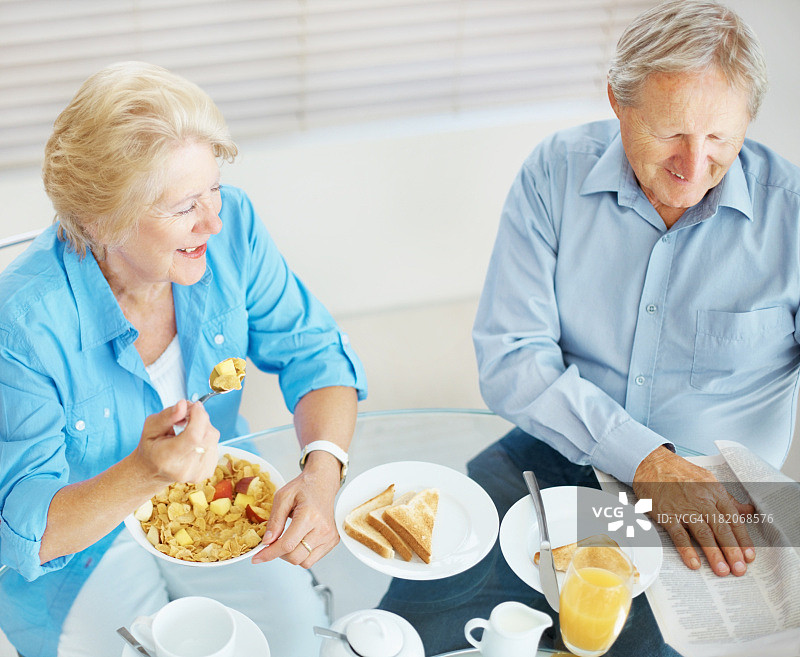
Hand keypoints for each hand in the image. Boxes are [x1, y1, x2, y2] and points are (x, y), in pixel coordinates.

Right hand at [133, 400, 219, 484]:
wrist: (154, 471)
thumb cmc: (152, 448)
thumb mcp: (151, 428)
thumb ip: (167, 415)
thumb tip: (183, 405)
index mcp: (166, 458)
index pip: (194, 436)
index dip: (198, 416)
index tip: (193, 406)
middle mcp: (184, 469)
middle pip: (206, 435)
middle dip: (200, 419)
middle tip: (187, 417)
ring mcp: (198, 473)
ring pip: (213, 438)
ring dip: (204, 428)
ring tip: (188, 431)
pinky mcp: (207, 472)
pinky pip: (215, 445)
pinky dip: (207, 438)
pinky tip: (194, 441)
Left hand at [251, 452, 340, 567]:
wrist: (323, 482)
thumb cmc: (303, 487)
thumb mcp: (282, 497)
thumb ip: (274, 521)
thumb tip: (267, 542)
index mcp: (310, 516)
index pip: (287, 545)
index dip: (269, 554)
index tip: (257, 558)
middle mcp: (323, 528)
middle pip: (295, 557)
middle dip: (279, 554)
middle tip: (273, 543)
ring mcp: (330, 536)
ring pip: (304, 562)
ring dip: (291, 556)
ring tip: (288, 540)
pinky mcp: (333, 541)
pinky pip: (313, 559)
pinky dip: (302, 554)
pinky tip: (299, 540)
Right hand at [633, 447, 754, 575]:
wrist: (652, 464)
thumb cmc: (680, 473)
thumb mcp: (708, 481)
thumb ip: (728, 499)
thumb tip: (748, 512)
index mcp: (714, 493)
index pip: (734, 519)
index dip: (743, 540)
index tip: (749, 556)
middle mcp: (702, 501)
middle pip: (721, 529)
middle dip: (732, 551)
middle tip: (739, 569)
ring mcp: (683, 508)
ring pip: (703, 533)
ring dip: (714, 554)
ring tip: (722, 570)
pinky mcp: (666, 514)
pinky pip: (678, 534)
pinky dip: (686, 550)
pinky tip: (694, 563)